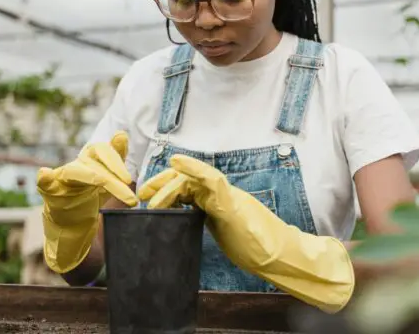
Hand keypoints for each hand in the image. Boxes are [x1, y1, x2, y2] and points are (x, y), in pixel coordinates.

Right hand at [37, 131, 136, 273]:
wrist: (69, 225)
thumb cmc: (87, 198)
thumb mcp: (107, 180)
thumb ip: (115, 159)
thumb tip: (121, 133)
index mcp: (88, 162)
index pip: (102, 151)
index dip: (116, 161)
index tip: (129, 179)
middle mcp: (75, 166)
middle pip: (93, 162)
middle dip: (113, 179)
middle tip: (131, 200)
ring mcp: (60, 179)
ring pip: (76, 172)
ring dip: (98, 181)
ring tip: (114, 192)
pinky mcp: (49, 193)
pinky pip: (45, 183)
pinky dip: (44, 178)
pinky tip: (44, 174)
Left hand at [139, 154, 354, 312]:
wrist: (278, 255)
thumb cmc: (254, 247)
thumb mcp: (223, 232)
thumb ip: (207, 221)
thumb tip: (184, 224)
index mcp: (216, 201)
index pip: (187, 187)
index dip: (166, 187)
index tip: (147, 196)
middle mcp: (220, 194)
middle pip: (186, 179)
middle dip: (161, 183)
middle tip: (141, 194)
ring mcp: (226, 197)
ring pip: (193, 179)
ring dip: (168, 184)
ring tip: (150, 196)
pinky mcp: (231, 204)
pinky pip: (212, 180)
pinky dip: (194, 169)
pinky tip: (178, 163)